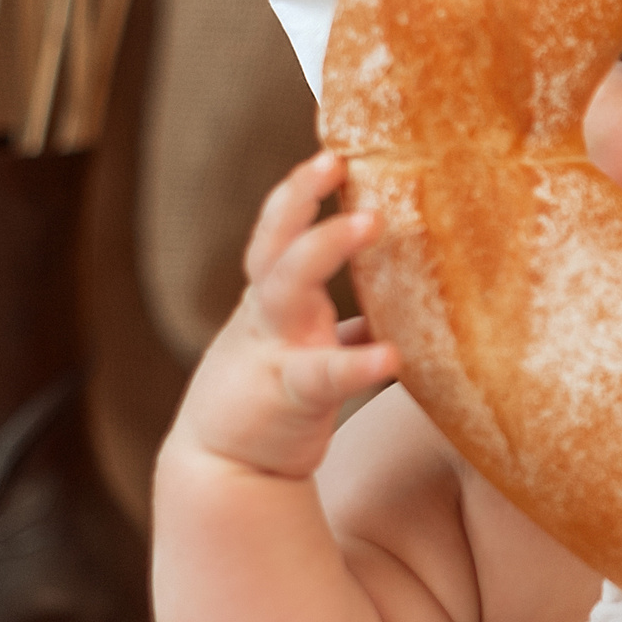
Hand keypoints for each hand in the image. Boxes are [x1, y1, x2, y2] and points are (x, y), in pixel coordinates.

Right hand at [170, 151, 402, 482]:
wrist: (226, 473)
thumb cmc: (271, 401)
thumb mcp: (301, 348)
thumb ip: (341, 320)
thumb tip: (395, 297)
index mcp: (275, 300)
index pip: (280, 231)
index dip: (299, 190)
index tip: (332, 148)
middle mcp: (270, 315)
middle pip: (275, 243)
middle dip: (298, 198)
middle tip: (333, 159)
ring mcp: (274, 351)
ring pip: (287, 287)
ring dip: (324, 248)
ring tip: (369, 220)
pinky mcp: (288, 398)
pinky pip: (325, 374)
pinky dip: (358, 362)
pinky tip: (393, 355)